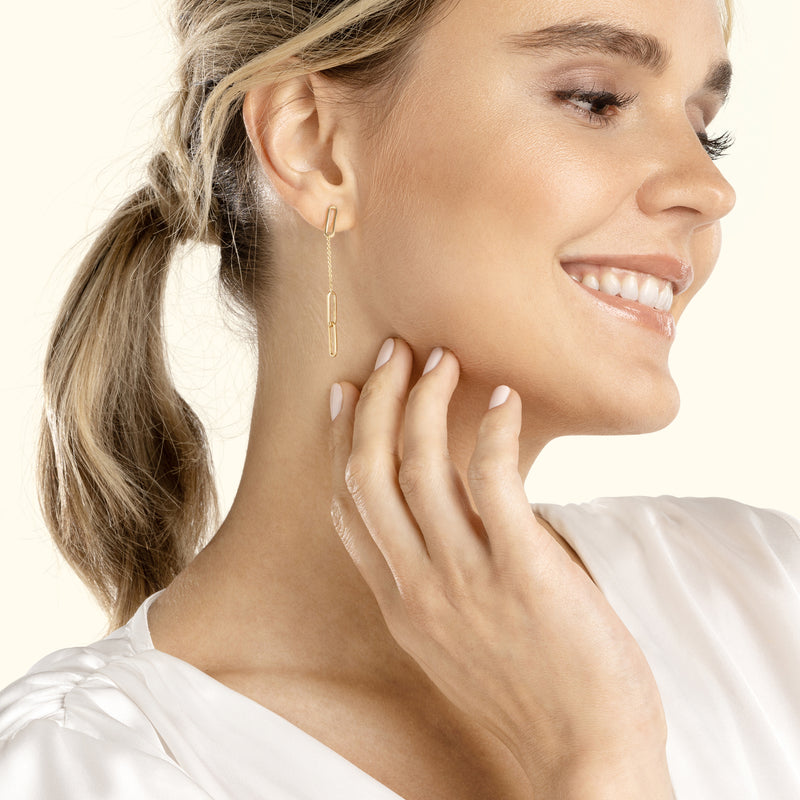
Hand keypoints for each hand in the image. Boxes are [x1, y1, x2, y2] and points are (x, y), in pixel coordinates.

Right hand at [328, 338, 669, 792]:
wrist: (585, 757)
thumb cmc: (530, 697)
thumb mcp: (458, 644)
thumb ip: (441, 583)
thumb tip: (461, 519)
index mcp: (400, 604)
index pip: (349, 509)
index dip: (340, 444)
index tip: (343, 396)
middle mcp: (418, 586)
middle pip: (369, 474)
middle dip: (373, 404)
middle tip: (391, 353)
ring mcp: (465, 579)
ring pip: (419, 468)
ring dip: (425, 402)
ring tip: (443, 359)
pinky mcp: (522, 569)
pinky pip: (492, 480)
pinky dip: (492, 430)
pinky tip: (503, 397)